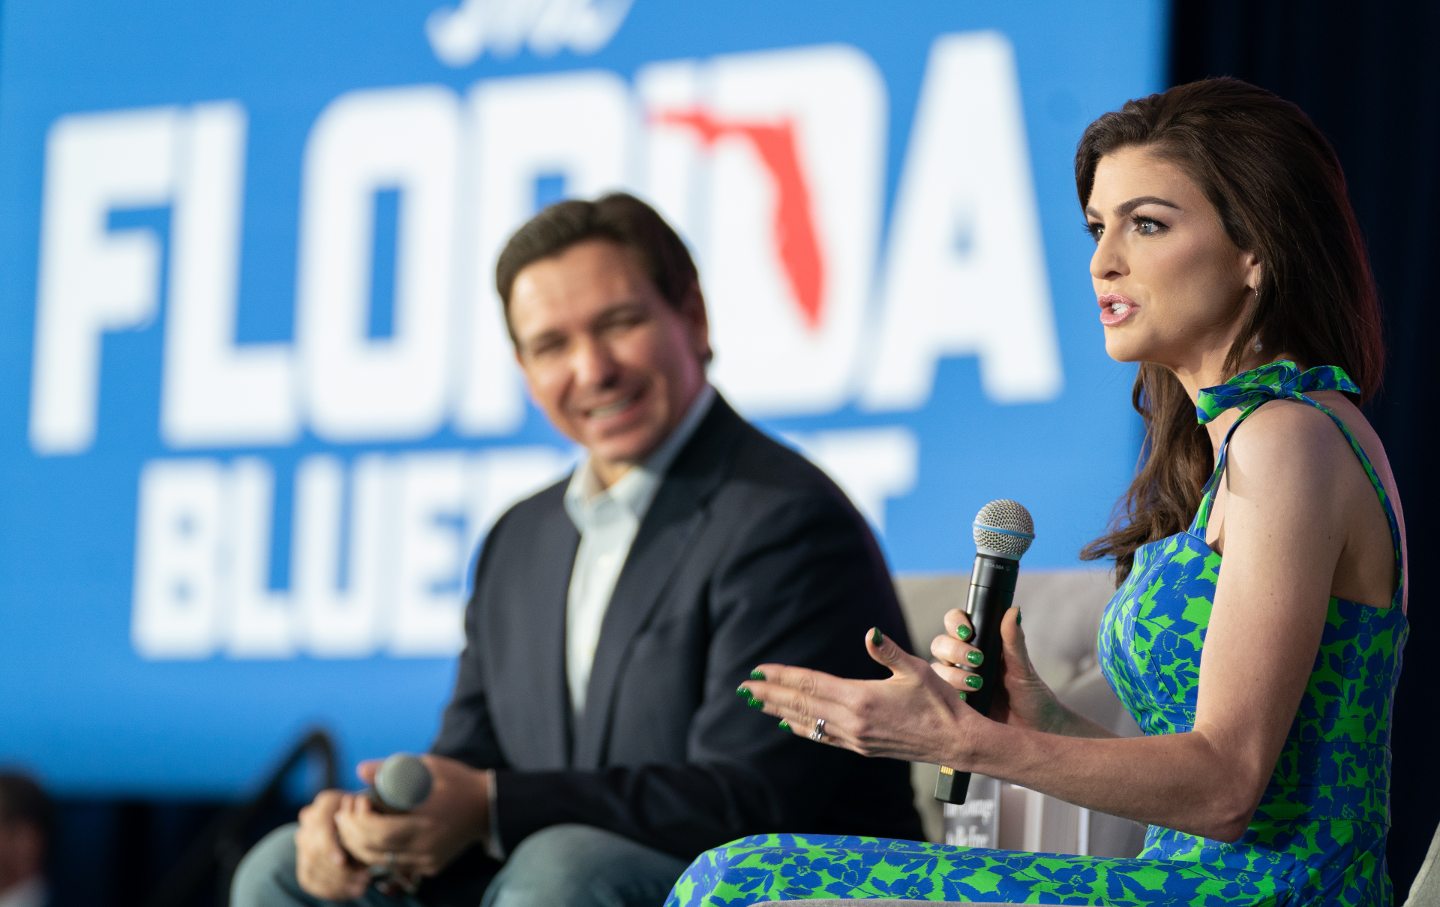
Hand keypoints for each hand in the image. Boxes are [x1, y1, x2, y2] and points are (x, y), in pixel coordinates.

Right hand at [294, 790, 370, 899]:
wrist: (365, 825)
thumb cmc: (376, 817)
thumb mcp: (377, 812)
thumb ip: (368, 813)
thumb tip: (362, 806)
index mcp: (326, 802)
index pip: (319, 825)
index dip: (328, 846)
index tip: (342, 862)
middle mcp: (310, 819)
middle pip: (314, 849)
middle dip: (337, 869)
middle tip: (363, 878)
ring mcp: (304, 840)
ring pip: (312, 866)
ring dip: (337, 881)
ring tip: (362, 886)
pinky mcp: (305, 860)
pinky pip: (309, 879)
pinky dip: (330, 889)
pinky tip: (351, 892)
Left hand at [334, 754, 490, 879]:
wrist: (487, 807)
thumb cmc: (456, 781)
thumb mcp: (428, 766)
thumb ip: (393, 768)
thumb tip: (360, 770)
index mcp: (426, 821)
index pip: (379, 831)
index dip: (359, 819)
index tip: (355, 800)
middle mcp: (426, 847)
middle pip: (374, 849)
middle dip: (351, 833)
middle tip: (342, 815)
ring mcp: (428, 860)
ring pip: (380, 861)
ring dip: (359, 846)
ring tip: (351, 826)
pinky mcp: (430, 867)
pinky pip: (395, 865)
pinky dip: (377, 853)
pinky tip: (371, 838)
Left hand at [740, 628, 983, 766]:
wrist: (957, 742)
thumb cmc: (941, 703)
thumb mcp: (917, 670)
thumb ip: (888, 651)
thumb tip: (870, 632)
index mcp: (861, 699)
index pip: (810, 684)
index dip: (782, 677)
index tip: (759, 671)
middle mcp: (852, 722)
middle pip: (801, 704)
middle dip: (769, 694)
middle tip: (743, 687)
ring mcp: (856, 738)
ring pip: (808, 722)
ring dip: (780, 710)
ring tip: (757, 703)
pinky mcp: (862, 748)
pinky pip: (823, 737)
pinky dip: (802, 728)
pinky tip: (790, 723)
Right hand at [931, 607, 1065, 732]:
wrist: (1035, 731)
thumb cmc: (1032, 696)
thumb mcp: (1023, 668)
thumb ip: (1014, 641)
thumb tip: (1014, 610)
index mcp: (980, 644)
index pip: (956, 623)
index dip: (955, 622)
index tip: (967, 631)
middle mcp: (963, 660)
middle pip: (940, 643)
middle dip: (954, 649)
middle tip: (977, 659)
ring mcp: (955, 681)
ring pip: (937, 668)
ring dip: (953, 674)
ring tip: (977, 685)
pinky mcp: (951, 703)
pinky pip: (937, 694)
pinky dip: (948, 694)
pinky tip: (966, 699)